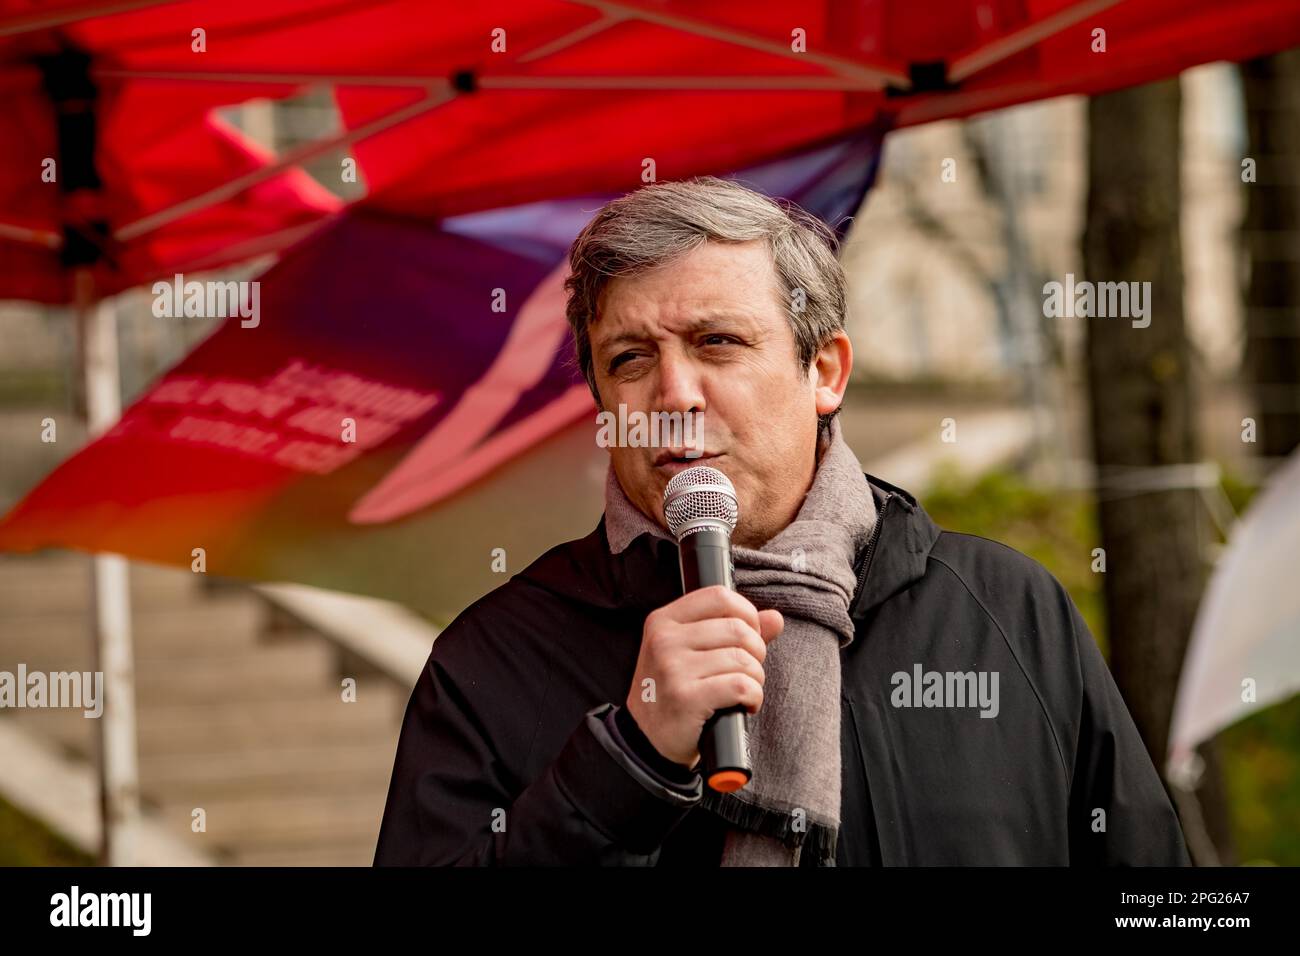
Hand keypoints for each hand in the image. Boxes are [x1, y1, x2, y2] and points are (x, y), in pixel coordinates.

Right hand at [625, 585, 783, 768]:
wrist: (648, 740)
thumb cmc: (675, 691)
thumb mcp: (693, 653)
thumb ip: (734, 631)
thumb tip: (775, 618)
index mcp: (664, 620)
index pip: (719, 596)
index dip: (747, 614)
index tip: (749, 636)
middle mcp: (664, 640)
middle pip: (738, 628)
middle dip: (756, 652)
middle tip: (748, 671)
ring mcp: (672, 669)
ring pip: (743, 659)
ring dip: (756, 678)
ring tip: (745, 690)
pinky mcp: (685, 698)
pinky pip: (742, 686)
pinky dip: (754, 697)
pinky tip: (745, 705)